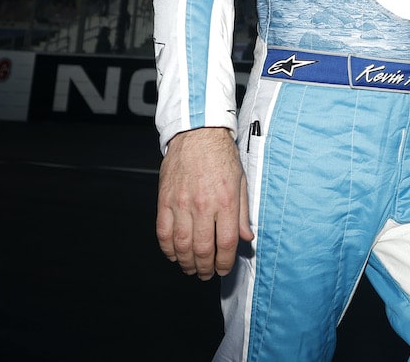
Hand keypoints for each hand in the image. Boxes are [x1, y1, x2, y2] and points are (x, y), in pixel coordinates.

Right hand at [156, 127, 252, 279]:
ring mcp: (181, 204)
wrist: (198, 135)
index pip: (226, 243)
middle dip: (206, 268)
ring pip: (181, 245)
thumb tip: (246, 238)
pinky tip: (174, 255)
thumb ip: (243, 213)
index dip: (225, 262)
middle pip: (202, 249)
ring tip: (191, 269)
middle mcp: (203, 206)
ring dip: (186, 263)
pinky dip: (168, 249)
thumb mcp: (241, 182)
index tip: (224, 269)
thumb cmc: (222, 156)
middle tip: (207, 274)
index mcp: (226, 201)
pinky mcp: (164, 201)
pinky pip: (163, 233)